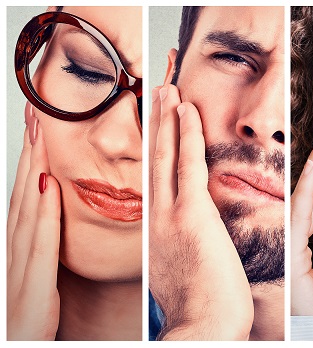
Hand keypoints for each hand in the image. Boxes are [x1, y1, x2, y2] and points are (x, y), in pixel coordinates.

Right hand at [7, 103, 61, 339]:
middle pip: (26, 189)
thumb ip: (46, 243)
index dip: (35, 155)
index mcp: (22, 245)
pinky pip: (38, 243)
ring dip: (35, 167)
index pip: (31, 191)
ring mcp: (17, 266)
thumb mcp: (40, 276)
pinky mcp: (28, 287)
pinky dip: (43, 214)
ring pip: (27, 207)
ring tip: (42, 131)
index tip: (41, 121)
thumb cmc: (32, 319)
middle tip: (38, 107)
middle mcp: (15, 249)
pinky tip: (51, 187)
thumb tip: (57, 206)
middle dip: (32, 149)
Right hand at [148, 85, 252, 339]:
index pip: (154, 183)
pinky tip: (187, 108)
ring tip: (166, 88)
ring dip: (166, 119)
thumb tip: (191, 248)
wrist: (204, 330)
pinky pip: (188, 163)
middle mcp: (155, 222)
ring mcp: (169, 216)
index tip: (156, 129)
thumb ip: (186, 255)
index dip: (154, 152)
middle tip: (155, 93)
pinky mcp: (191, 215)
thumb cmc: (205, 313)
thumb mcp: (186, 278)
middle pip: (153, 162)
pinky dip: (187, 132)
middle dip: (155, 125)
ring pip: (166, 156)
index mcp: (157, 237)